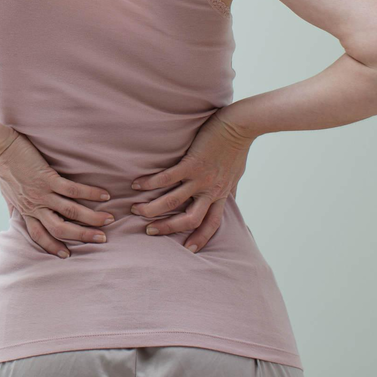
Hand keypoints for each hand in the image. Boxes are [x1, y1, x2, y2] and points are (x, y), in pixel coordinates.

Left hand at [0, 129, 112, 258]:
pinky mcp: (48, 178)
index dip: (52, 247)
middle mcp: (35, 206)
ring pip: (70, 211)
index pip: (39, 236)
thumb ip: (14, 207)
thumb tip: (13, 215)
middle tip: (101, 239)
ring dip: (91, 217)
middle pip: (60, 229)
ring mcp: (42, 193)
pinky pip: (72, 189)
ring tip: (109, 219)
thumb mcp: (7, 194)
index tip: (67, 255)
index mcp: (26, 211)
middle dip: (82, 236)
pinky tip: (104, 195)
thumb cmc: (3, 170)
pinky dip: (89, 193)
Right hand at [129, 111, 254, 252]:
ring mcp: (200, 178)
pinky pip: (167, 178)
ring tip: (136, 210)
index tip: (189, 250)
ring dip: (153, 208)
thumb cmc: (238, 148)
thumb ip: (229, 187)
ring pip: (173, 201)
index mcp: (220, 194)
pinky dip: (150, 182)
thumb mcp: (236, 174)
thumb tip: (231, 196)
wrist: (240, 126)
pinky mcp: (191, 163)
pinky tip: (137, 184)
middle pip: (189, 219)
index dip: (201, 238)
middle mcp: (210, 191)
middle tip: (149, 230)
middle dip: (168, 227)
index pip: (212, 224)